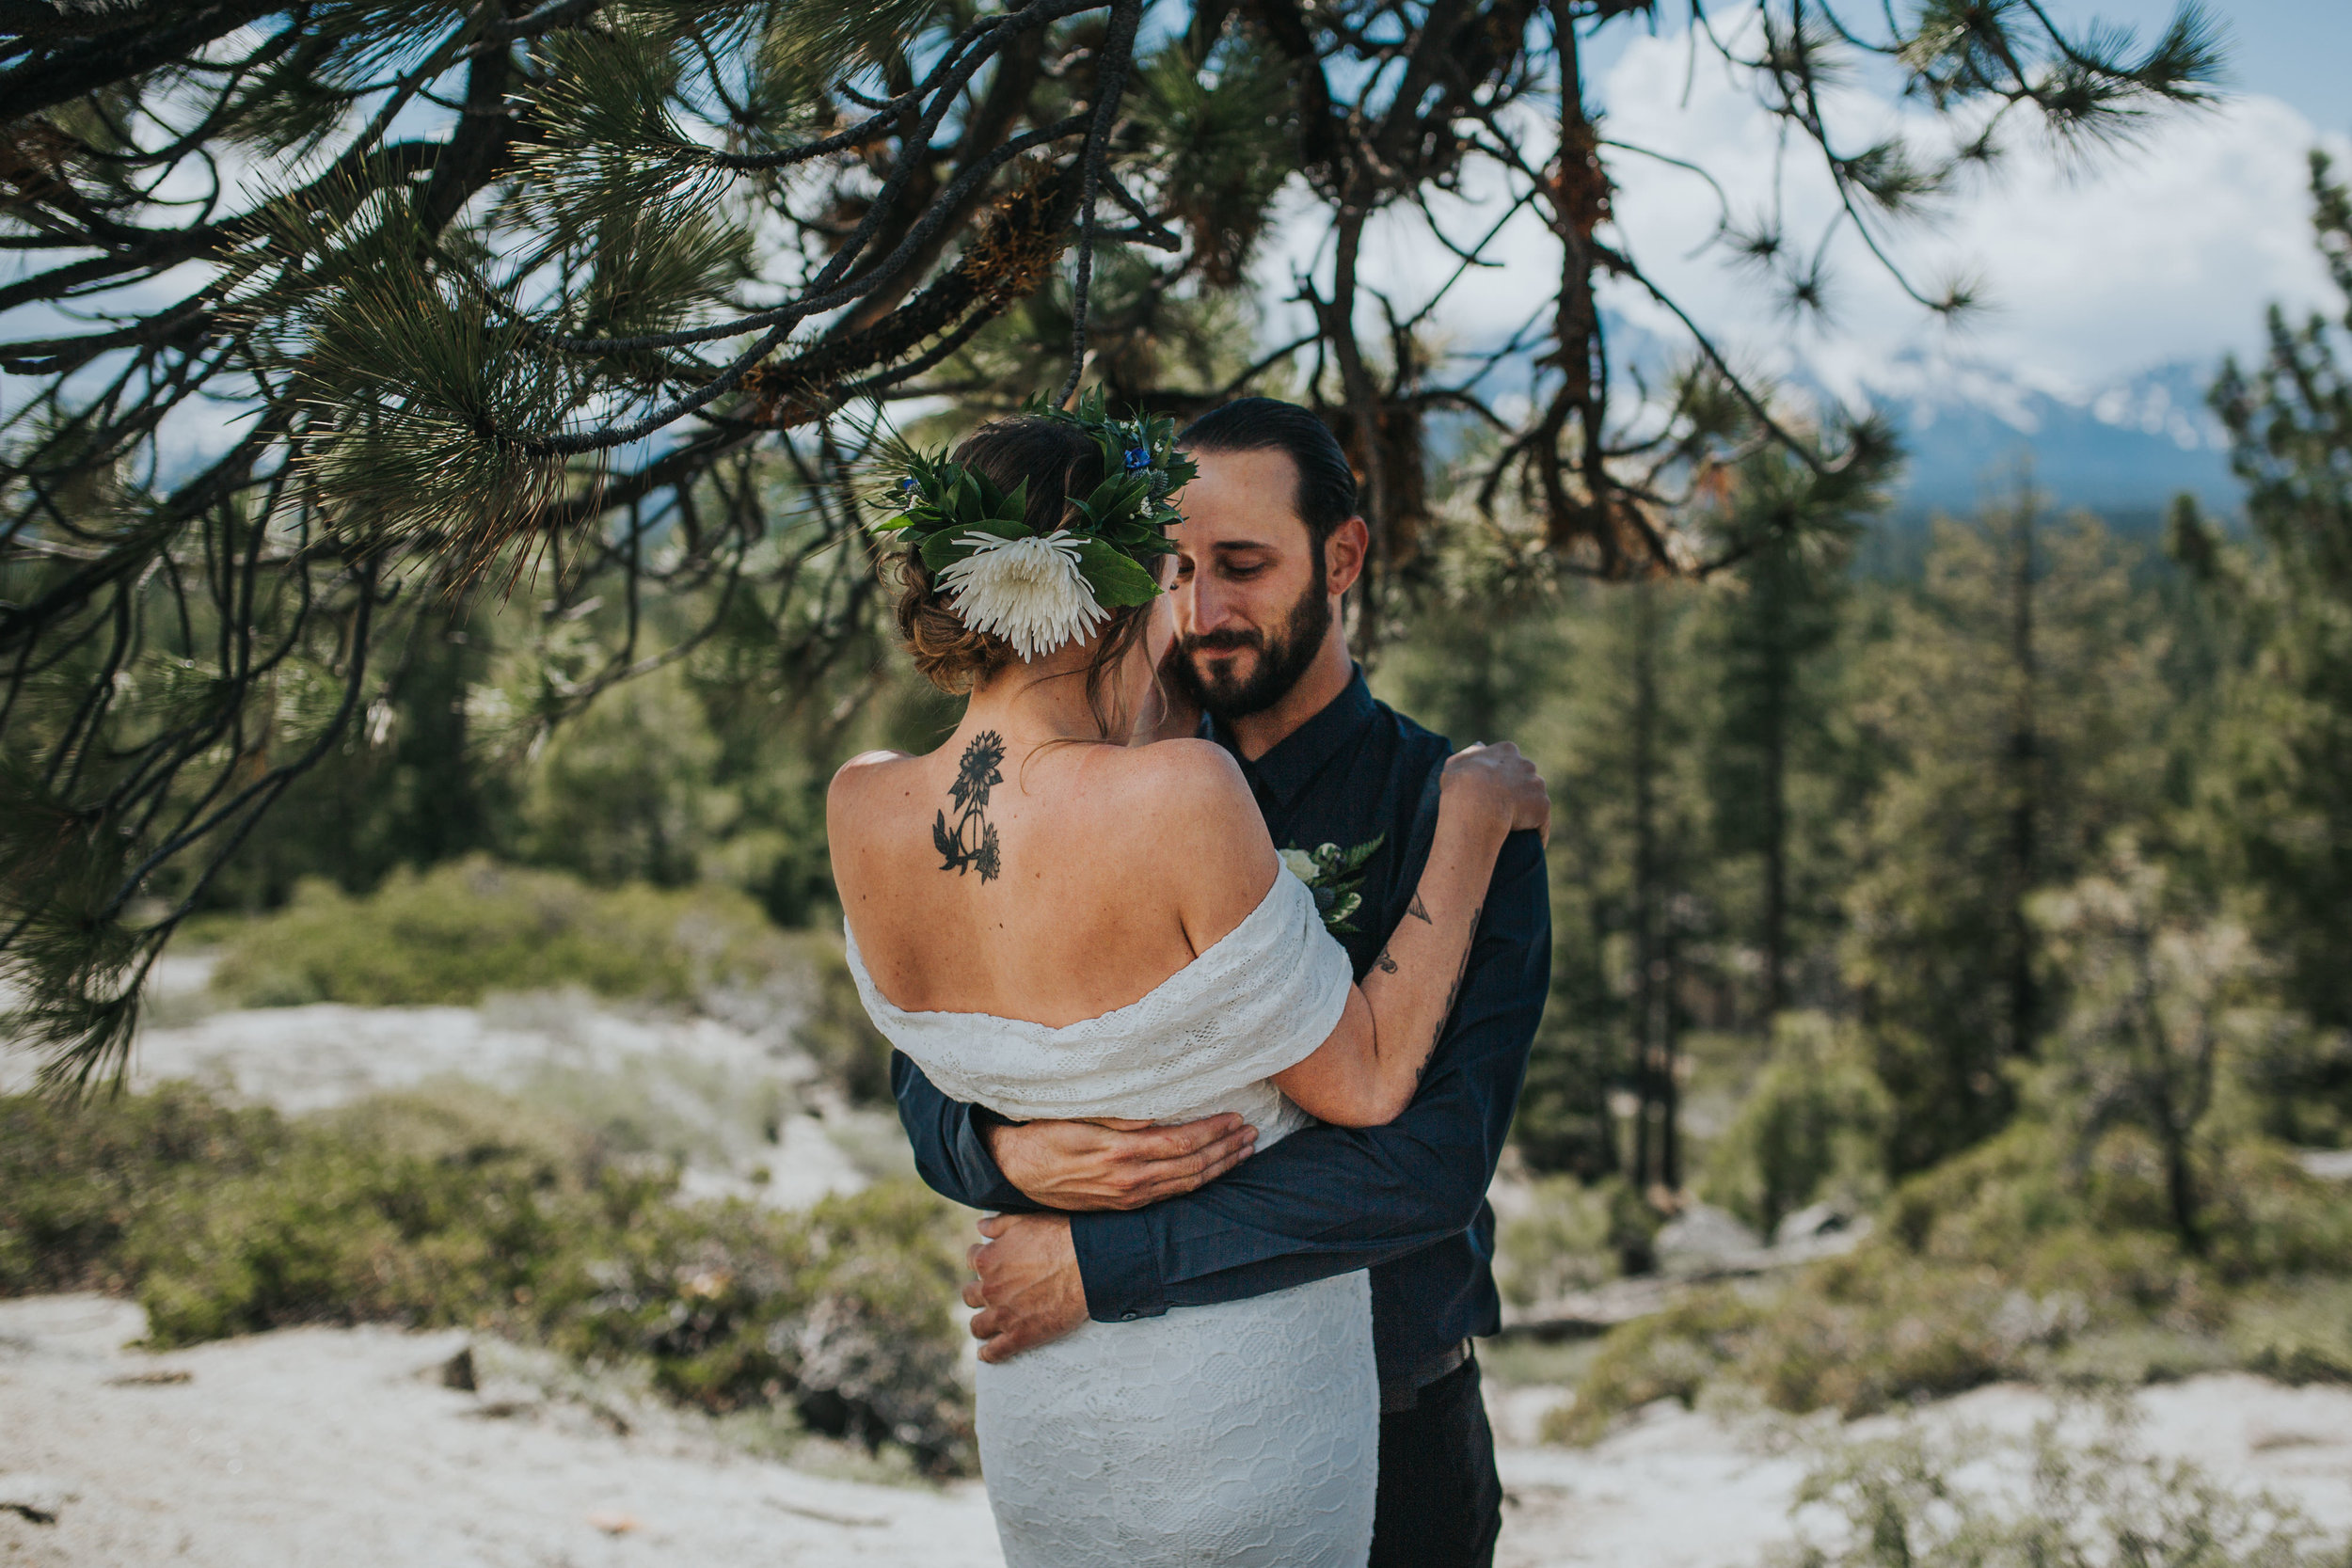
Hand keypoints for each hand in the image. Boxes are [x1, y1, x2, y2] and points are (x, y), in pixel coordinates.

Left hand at [965, 1213, 1088, 1362]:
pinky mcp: (1021, 1335)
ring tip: (986, 1324)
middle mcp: (989, 1289)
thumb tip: (981, 1226)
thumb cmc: (1060, 1237)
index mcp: (987, 1260)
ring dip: (981, 1324)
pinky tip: (987, 1352)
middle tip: (991, 1294)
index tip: (991, 1265)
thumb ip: (998, 1224)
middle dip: (978, 1294)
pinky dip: (989, 1354)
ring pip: (977, 1326)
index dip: (982, 1261)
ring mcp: (1003, 1315)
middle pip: (970, 1295)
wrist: (1087, 1264)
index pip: (972, 1260)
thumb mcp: (1024, 1221)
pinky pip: (995, 1351)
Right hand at [982, 1114, 1255, 1210]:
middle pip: (1191, 1167)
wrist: (1013, 1168)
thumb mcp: (1074, 1116)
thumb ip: (1115, 1116)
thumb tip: (1153, 1114)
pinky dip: (1196, 1183)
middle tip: (1251, 1133)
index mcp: (1120, 1154)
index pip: (1181, 1143)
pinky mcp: (1122, 1205)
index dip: (1212, 1131)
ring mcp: (1127, 1197)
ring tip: (1243, 1151)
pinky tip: (1211, 1172)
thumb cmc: (1043, 1132)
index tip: (1235, 1116)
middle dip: (1225, 1149)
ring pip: (1185, 1185)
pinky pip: (1169, 1196)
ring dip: (1218, 1168)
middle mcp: (1128, 1180)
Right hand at [1441, 741, 1551, 842]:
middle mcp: (1527, 764)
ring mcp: (1537, 785)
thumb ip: (1469, 753)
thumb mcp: (1456, 763)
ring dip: (1529, 810)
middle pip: (1526, 778)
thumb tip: (1480, 746)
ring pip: (1536, 798)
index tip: (1493, 789)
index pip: (1509, 760)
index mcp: (1506, 751)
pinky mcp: (1543, 807)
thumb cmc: (1461, 784)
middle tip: (1503, 809)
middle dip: (1519, 790)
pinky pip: (1543, 823)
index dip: (1501, 776)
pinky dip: (1537, 832)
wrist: (1476, 804)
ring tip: (1517, 828)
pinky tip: (1531, 844)